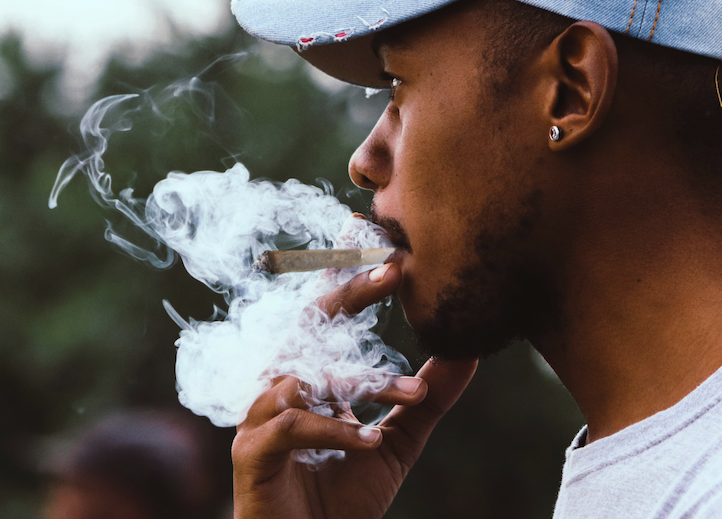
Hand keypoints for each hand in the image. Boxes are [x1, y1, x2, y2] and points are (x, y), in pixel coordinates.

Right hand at [232, 263, 478, 518]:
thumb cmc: (342, 497)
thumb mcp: (397, 441)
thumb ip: (427, 397)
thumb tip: (470, 349)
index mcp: (309, 375)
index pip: (326, 314)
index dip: (346, 270)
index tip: (373, 230)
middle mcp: (280, 385)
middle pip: (307, 324)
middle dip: (349, 292)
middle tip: (394, 268)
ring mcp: (260, 418)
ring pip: (305, 375)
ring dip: (361, 382)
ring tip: (412, 393)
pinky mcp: (251, 454)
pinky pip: (292, 426)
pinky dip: (336, 430)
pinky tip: (372, 439)